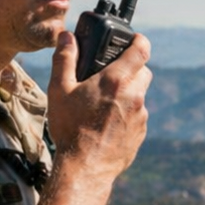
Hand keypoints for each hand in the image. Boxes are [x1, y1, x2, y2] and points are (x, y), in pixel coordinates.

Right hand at [45, 30, 150, 179]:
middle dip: (132, 68)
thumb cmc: (70, 128)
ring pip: (140, 94)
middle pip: (144, 71)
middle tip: (112, 73)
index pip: (141, 49)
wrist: (85, 167)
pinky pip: (138, 115)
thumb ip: (64, 59)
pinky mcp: (141, 133)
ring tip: (104, 102)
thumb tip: (67, 37)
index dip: (139, 40)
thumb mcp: (59, 90)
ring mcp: (140, 116)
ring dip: (128, 92)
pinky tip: (108, 122)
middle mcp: (134, 96)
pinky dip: (128, 113)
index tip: (134, 39)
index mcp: (116, 80)